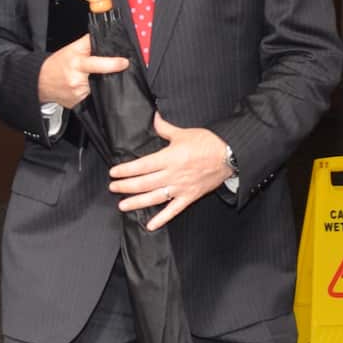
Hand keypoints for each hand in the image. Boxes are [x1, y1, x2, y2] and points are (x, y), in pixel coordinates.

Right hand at [37, 34, 128, 107]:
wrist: (41, 81)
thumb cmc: (57, 64)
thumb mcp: (71, 49)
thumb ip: (88, 42)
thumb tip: (104, 36)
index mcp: (77, 64)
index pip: (97, 64)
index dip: (113, 64)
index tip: (124, 63)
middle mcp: (78, 81)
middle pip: (102, 79)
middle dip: (106, 76)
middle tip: (99, 72)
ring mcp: (78, 94)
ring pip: (98, 90)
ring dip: (98, 85)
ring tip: (87, 79)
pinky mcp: (78, 104)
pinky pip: (91, 98)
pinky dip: (91, 92)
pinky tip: (83, 88)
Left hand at [108, 114, 232, 230]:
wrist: (230, 156)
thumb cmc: (207, 142)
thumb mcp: (183, 133)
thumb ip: (165, 128)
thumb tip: (154, 118)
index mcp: (169, 158)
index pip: (141, 166)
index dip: (125, 170)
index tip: (113, 173)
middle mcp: (172, 174)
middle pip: (144, 183)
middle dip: (126, 186)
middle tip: (112, 188)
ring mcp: (181, 188)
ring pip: (155, 198)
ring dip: (137, 202)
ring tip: (122, 206)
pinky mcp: (190, 196)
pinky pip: (174, 210)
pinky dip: (162, 218)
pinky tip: (150, 225)